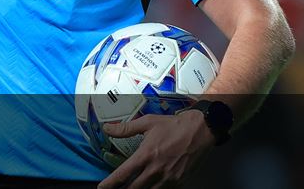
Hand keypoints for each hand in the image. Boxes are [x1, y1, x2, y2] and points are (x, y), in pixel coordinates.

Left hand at [97, 111, 214, 188]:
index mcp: (146, 155)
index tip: (102, 187)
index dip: (110, 183)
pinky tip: (150, 186)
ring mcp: (169, 178)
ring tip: (132, 188)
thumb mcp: (147, 122)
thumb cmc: (173, 125)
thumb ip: (125, 128)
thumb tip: (107, 128)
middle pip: (134, 188)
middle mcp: (156, 169)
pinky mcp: (179, 181)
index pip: (123, 174)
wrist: (201, 130)